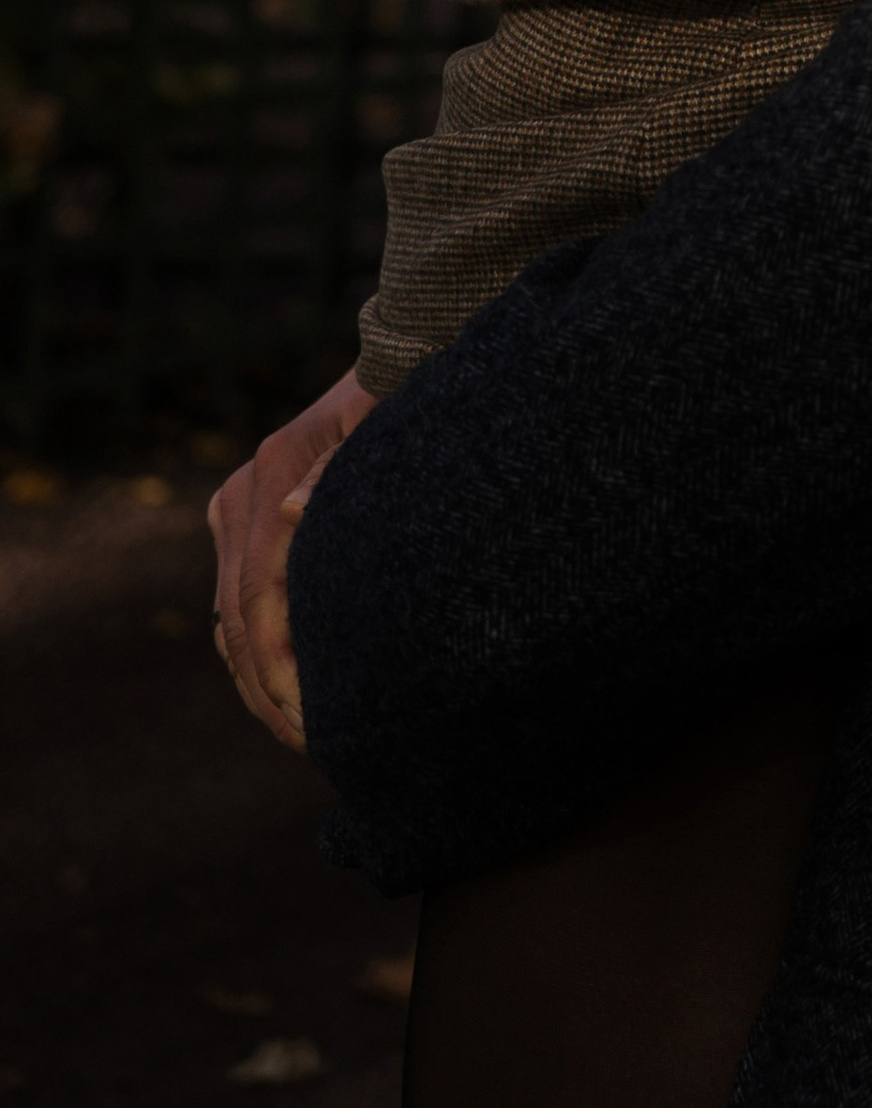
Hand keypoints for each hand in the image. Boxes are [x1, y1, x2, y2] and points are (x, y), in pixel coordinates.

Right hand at [208, 363, 376, 750]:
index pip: (257, 592)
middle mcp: (237, 497)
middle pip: (235, 619)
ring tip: (309, 737)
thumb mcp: (389, 426)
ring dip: (262, 684)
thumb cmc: (405, 398)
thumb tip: (294, 515)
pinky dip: (262, 657)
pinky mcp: (247, 529)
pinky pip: (244, 608)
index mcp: (265, 474)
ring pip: (231, 623)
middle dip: (269, 691)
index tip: (312, 719)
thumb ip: (343, 470)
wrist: (398, 360)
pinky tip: (297, 698)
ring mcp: (235, 513)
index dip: (278, 664)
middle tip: (316, 747)